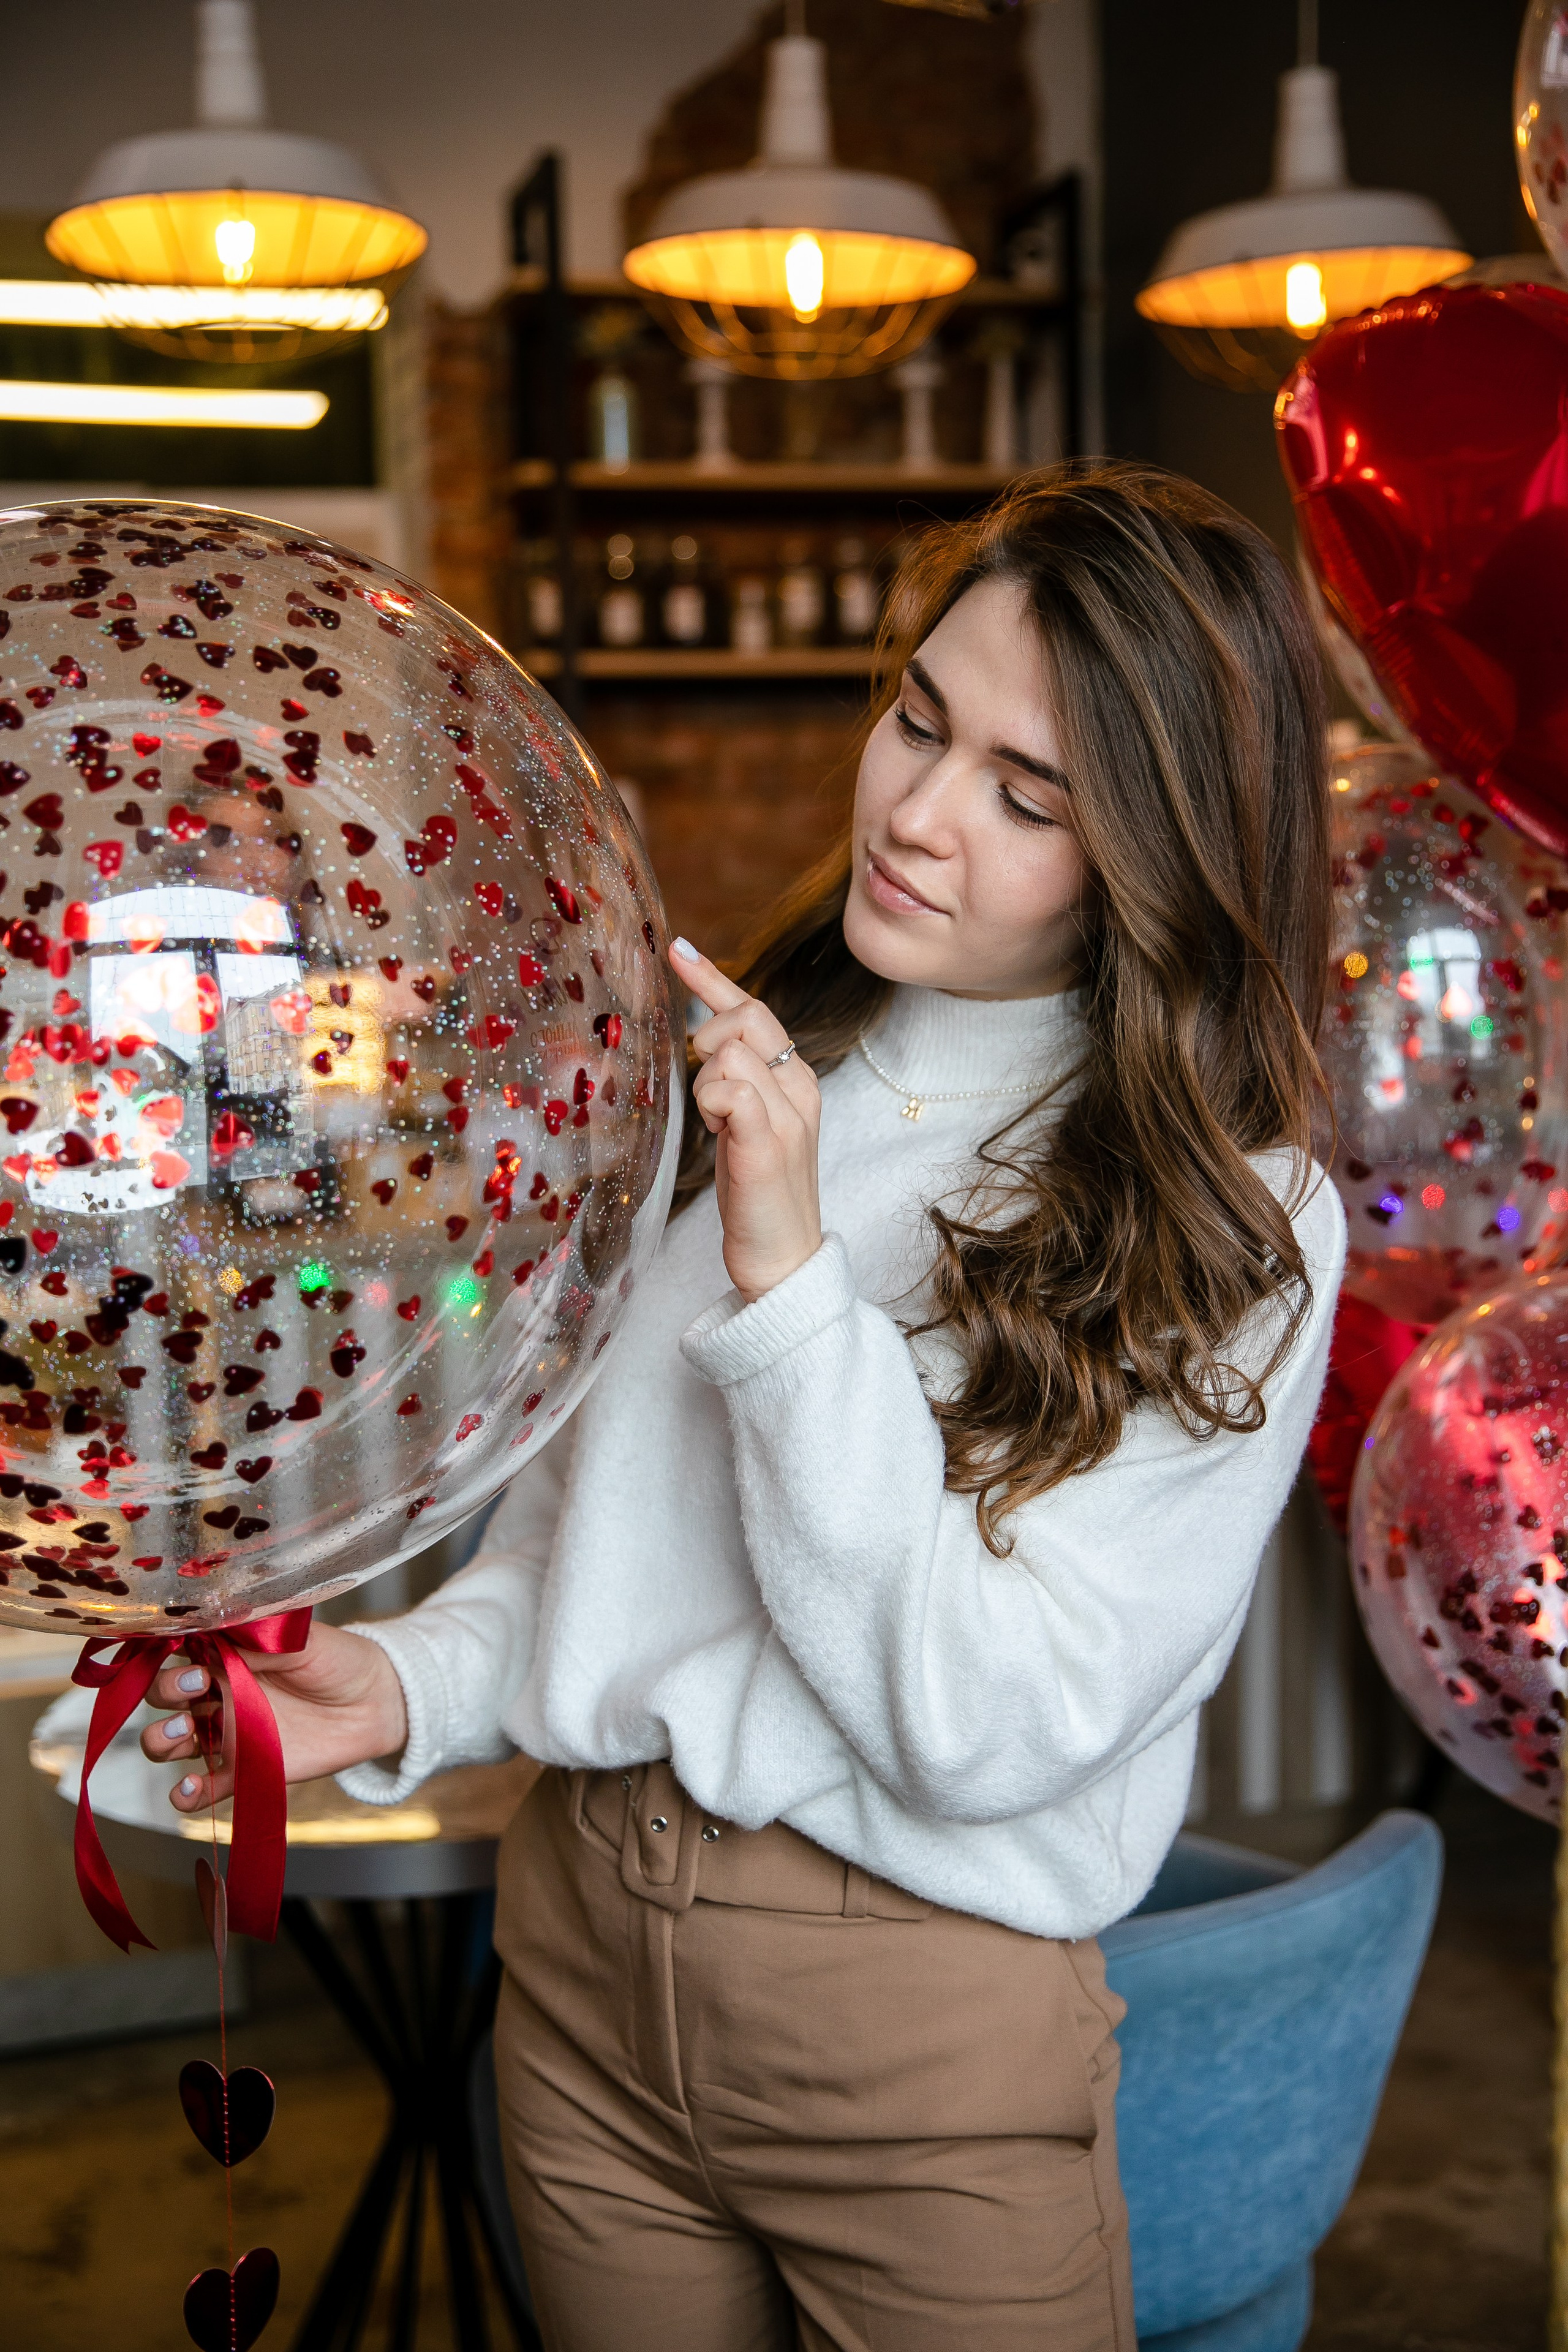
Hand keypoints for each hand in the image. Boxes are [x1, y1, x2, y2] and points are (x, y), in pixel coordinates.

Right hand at [138, 1618, 408, 1814]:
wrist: (373, 1701)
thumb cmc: (335, 1659)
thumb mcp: (297, 1638)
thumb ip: (256, 1636)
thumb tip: (215, 1626)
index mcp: (225, 1656)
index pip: (176, 1653)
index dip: (171, 1656)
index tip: (194, 1659)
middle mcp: (217, 1694)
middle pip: (163, 1697)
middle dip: (166, 1692)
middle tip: (197, 1687)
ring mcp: (226, 1735)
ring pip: (168, 1743)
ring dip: (162, 1740)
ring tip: (186, 1732)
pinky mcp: (241, 1771)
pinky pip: (200, 1791)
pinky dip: (185, 1794)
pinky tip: (192, 1787)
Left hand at [673, 936, 822, 1303]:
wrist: (783, 1258)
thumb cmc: (757, 1195)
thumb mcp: (745, 1126)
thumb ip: (735, 1082)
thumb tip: (704, 1043)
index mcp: (798, 1080)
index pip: (756, 1012)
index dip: (714, 979)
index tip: (678, 948)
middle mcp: (801, 1087)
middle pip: (745, 1017)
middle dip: (709, 1038)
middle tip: (708, 1092)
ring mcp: (788, 1112)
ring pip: (728, 1053)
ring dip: (706, 1087)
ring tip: (721, 1131)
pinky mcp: (768, 1140)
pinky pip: (728, 1088)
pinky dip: (712, 1104)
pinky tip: (721, 1134)